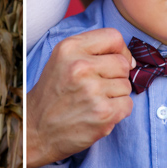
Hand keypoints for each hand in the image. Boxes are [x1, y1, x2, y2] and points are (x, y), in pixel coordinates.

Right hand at [27, 28, 134, 167]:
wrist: (37, 130)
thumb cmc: (53, 95)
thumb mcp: (61, 61)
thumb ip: (90, 51)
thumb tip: (129, 60)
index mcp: (69, 48)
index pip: (114, 37)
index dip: (120, 50)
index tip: (113, 63)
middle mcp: (80, 67)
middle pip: (123, 63)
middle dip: (115, 77)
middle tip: (95, 89)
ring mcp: (92, 90)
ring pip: (126, 85)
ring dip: (115, 96)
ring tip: (93, 102)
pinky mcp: (103, 113)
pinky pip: (127, 105)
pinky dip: (117, 111)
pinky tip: (98, 114)